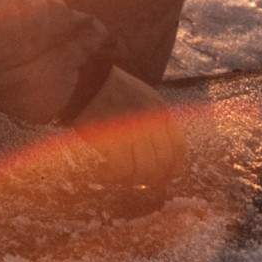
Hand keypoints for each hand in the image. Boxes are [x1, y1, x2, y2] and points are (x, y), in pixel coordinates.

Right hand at [69, 66, 187, 187]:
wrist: (82, 80)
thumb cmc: (108, 92)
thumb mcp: (141, 99)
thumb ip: (153, 125)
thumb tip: (160, 164)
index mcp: (159, 110)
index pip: (178, 145)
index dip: (173, 167)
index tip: (163, 177)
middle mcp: (150, 120)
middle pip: (162, 162)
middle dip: (151, 179)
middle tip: (136, 181)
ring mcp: (132, 129)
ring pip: (144, 170)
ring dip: (131, 179)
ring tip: (117, 175)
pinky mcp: (113, 137)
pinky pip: (122, 168)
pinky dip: (113, 175)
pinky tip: (103, 171)